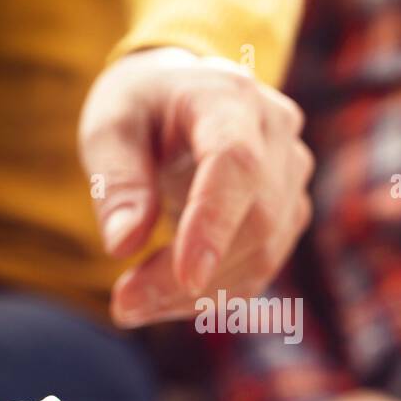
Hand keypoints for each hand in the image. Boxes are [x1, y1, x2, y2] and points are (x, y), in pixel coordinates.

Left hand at [77, 48, 312, 326]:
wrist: (183, 95)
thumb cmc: (141, 108)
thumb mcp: (108, 127)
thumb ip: (114, 181)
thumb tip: (123, 244)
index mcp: (229, 97)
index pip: (237, 163)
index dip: (215, 223)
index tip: (186, 279)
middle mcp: (276, 131)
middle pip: (256, 219)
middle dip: (190, 277)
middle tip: (125, 306)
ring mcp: (292, 173)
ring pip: (263, 253)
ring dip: (200, 294)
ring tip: (135, 304)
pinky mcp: (290, 210)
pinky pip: (261, 265)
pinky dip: (215, 293)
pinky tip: (166, 298)